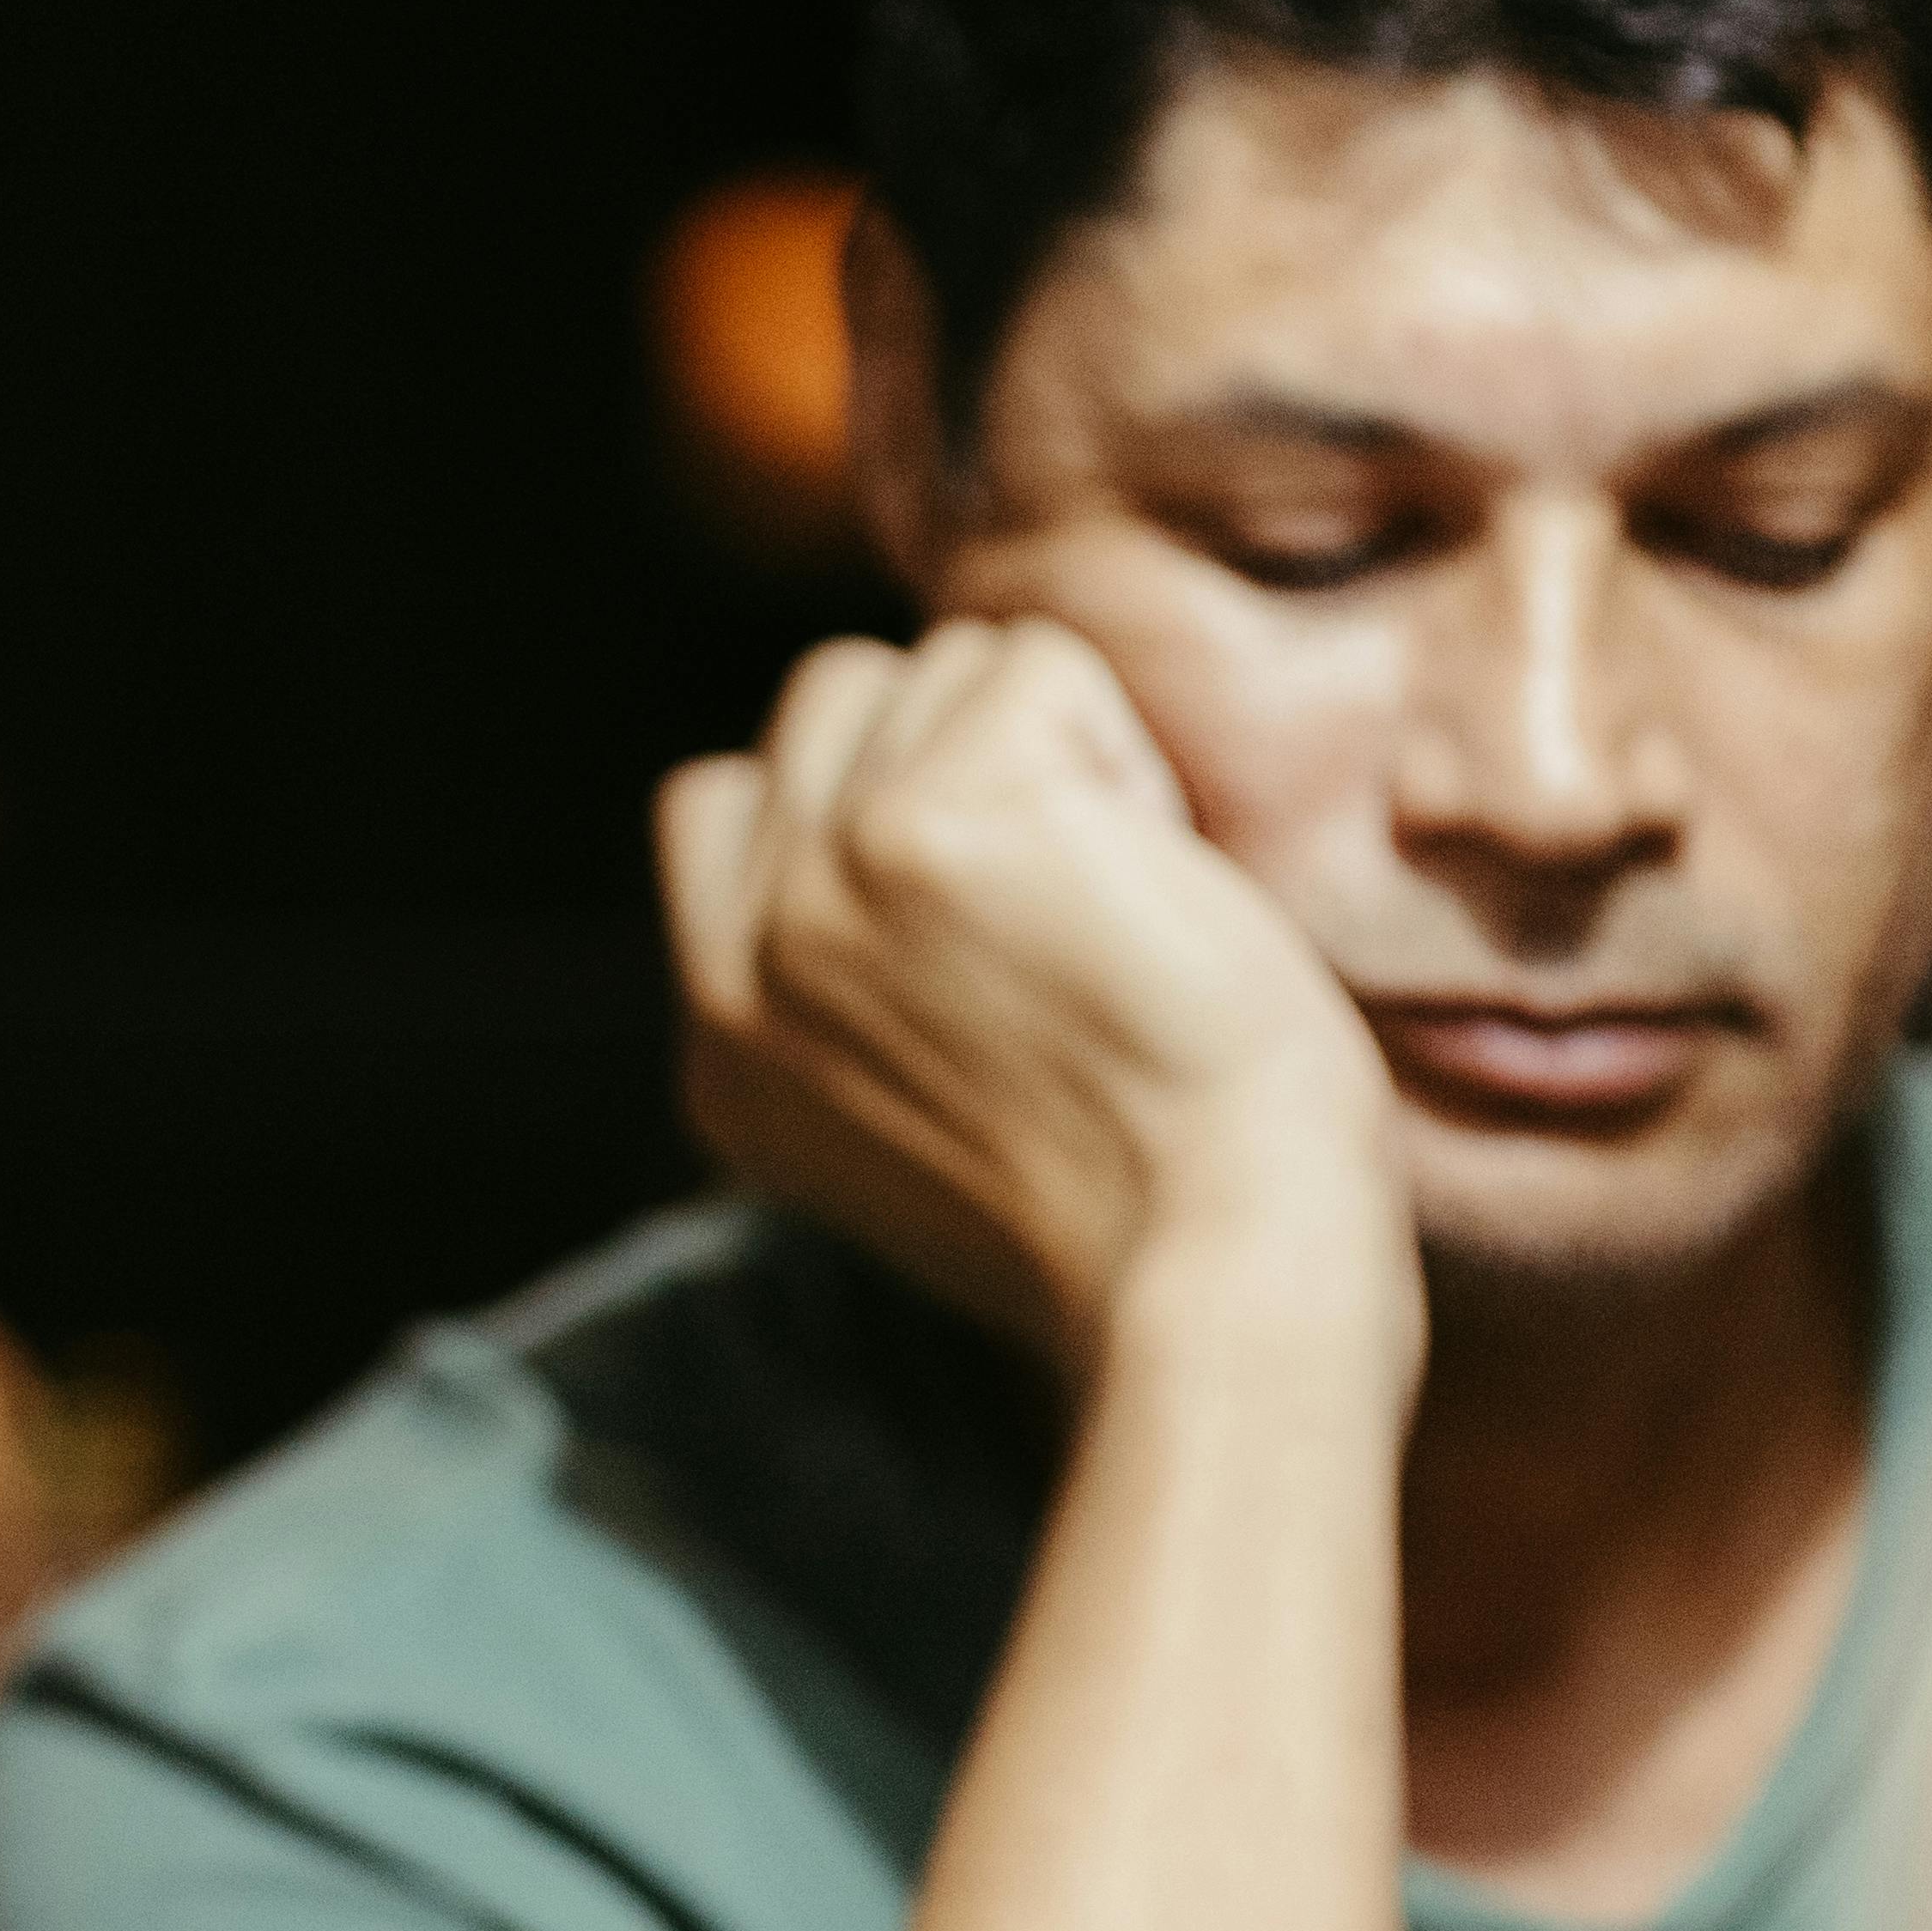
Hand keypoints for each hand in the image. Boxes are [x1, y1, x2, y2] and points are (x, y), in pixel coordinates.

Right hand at [658, 619, 1411, 1370]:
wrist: (1212, 1264)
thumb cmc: (1137, 1211)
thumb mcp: (911, 1132)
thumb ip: (845, 1003)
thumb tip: (873, 858)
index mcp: (726, 1051)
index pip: (719, 805)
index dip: (866, 798)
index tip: (987, 899)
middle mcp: (746, 960)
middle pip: (826, 704)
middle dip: (960, 747)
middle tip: (1069, 898)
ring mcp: (826, 879)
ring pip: (934, 667)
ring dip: (1050, 741)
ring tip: (1115, 888)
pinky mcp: (940, 815)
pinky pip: (1039, 666)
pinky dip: (1123, 747)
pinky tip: (1155, 872)